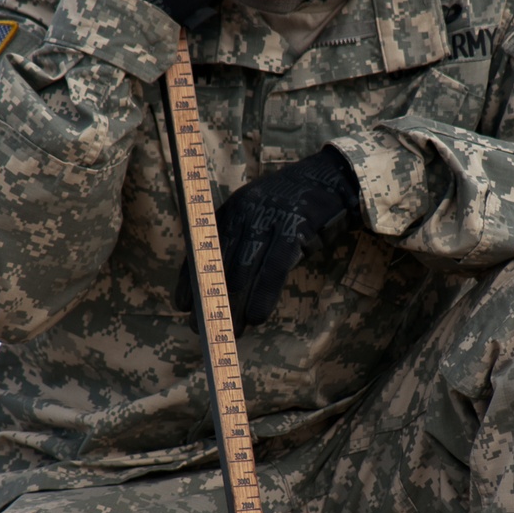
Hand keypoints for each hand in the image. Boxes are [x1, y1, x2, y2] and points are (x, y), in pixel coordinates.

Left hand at [176, 146, 361, 335]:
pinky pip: (273, 269)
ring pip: (244, 270)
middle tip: (204, 329)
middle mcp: (243, 213)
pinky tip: (257, 318)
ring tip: (232, 332)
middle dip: (210, 301)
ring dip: (235, 306)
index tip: (182, 306)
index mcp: (230, 211)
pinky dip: (263, 296)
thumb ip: (239, 241)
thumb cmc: (292, 208)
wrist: (331, 180)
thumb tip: (220, 284)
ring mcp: (268, 219)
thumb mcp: (257, 216)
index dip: (189, 279)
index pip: (200, 250)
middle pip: (220, 265)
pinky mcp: (293, 228)